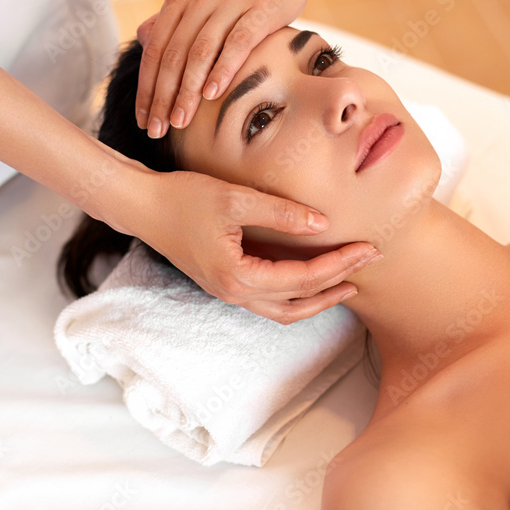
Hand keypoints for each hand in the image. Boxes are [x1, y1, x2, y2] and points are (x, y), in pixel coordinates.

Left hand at [135, 0, 311, 138]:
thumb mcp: (199, 3)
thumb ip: (171, 21)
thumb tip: (142, 40)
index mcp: (179, 0)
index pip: (155, 51)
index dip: (147, 88)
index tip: (144, 121)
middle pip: (173, 55)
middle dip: (162, 97)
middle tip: (157, 130)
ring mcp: (230, 2)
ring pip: (201, 52)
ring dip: (187, 90)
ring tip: (180, 121)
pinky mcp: (260, 9)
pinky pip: (237, 43)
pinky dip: (222, 69)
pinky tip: (212, 94)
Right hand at [136, 170, 378, 323]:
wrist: (142, 207)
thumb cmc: (182, 198)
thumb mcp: (235, 198)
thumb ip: (280, 212)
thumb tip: (321, 223)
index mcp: (238, 276)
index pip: (302, 278)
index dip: (338, 264)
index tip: (367, 247)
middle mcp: (233, 293)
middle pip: (298, 303)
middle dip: (336, 285)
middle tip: (367, 264)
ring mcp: (226, 292)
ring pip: (283, 311)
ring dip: (317, 299)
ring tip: (346, 282)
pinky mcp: (223, 284)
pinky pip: (268, 301)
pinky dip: (294, 295)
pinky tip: (308, 278)